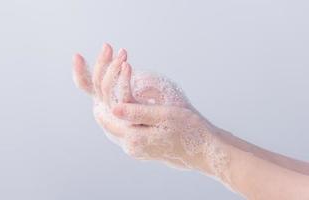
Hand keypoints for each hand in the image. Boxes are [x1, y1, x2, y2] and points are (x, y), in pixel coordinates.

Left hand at [72, 44, 228, 179]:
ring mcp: (135, 147)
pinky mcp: (142, 145)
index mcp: (134, 139)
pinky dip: (122, 109)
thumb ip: (137, 113)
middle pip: (106, 118)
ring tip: (112, 78)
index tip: (107, 70)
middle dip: (104, 93)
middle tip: (104, 69)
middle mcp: (130, 146)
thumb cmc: (190, 130)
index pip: (107, 114)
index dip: (105, 89)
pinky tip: (122, 97)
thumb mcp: (165, 116)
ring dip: (111, 100)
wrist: (207, 151)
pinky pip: (124, 125)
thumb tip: (113, 107)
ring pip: (114, 122)